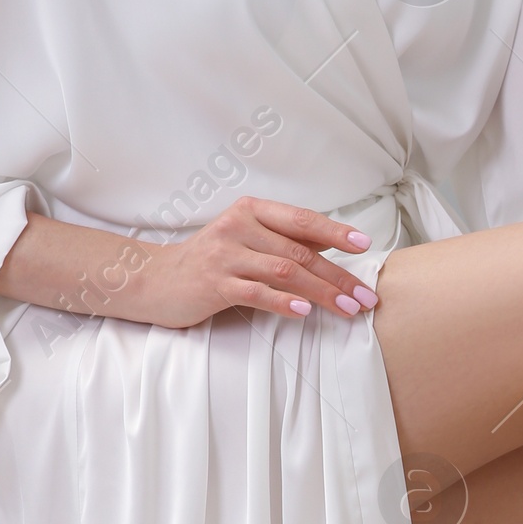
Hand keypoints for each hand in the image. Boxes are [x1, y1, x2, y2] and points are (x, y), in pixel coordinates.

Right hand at [143, 199, 378, 329]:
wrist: (156, 279)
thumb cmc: (211, 261)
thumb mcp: (246, 240)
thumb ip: (283, 241)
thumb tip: (333, 246)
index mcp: (251, 211)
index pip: (301, 220)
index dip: (335, 233)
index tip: (364, 246)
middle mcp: (238, 227)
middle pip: (300, 252)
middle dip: (339, 277)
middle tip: (367, 297)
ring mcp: (225, 255)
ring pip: (285, 272)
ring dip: (322, 293)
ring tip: (349, 309)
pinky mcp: (214, 284)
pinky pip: (256, 293)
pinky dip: (284, 302)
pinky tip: (305, 312)